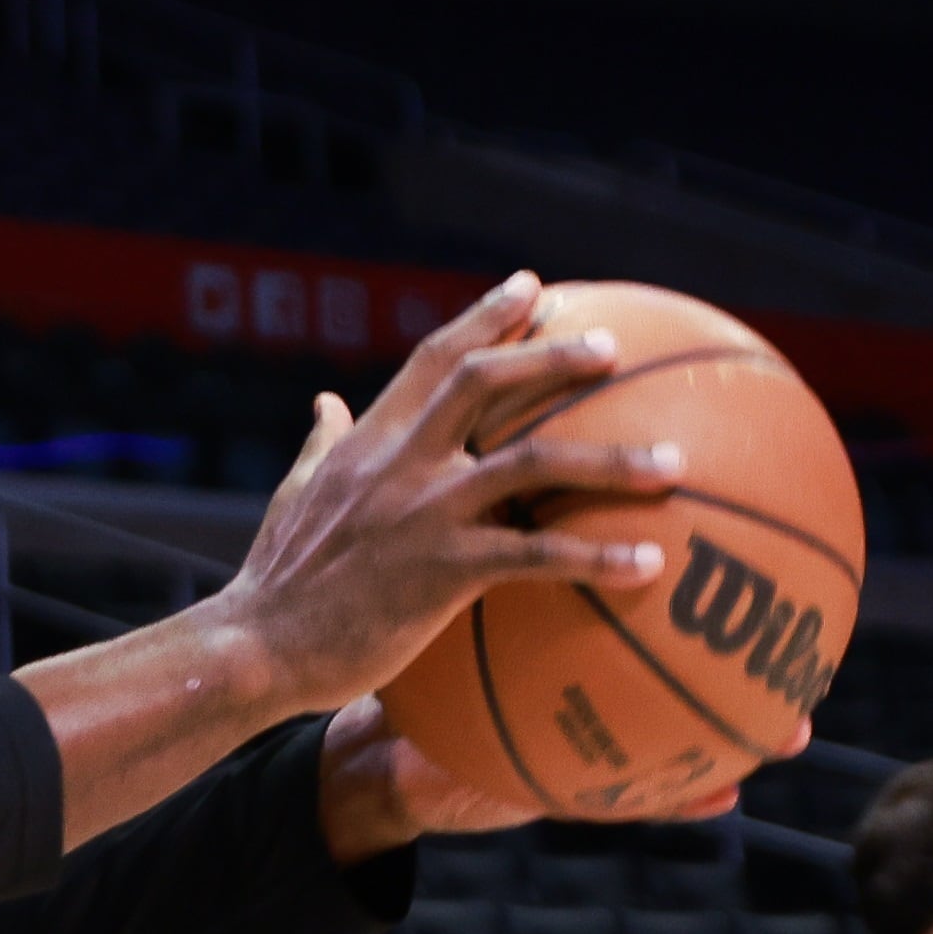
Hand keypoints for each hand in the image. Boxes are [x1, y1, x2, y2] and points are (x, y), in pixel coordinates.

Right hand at [218, 271, 682, 718]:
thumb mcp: (295, 495)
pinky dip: (597, 557)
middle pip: (485, 384)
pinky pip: (536, 556)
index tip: (531, 286)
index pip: (432, 359)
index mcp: (368, 441)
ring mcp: (422, 513)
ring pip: (531, 462)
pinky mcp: (442, 572)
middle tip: (613, 344)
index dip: (484, 318)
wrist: (258, 647)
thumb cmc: (279, 580)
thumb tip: (326, 402)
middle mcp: (399, 463)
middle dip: (552, 356)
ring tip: (674, 463)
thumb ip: (323, 444)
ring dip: (610, 458)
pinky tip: (650, 564)